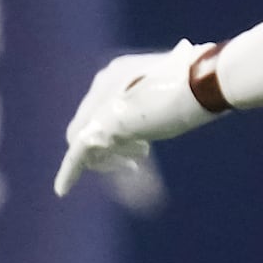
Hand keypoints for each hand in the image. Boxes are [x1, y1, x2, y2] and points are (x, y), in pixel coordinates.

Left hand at [56, 41, 221, 195]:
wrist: (199, 82)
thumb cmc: (199, 85)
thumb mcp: (175, 95)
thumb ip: (159, 106)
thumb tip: (166, 113)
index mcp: (118, 73)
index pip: (103, 107)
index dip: (118, 132)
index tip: (143, 151)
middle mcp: (103, 84)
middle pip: (90, 123)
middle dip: (110, 146)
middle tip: (135, 162)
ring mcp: (99, 104)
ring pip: (82, 140)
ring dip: (104, 158)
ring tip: (131, 165)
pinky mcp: (101, 125)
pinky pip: (76, 154)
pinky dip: (69, 172)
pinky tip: (62, 190)